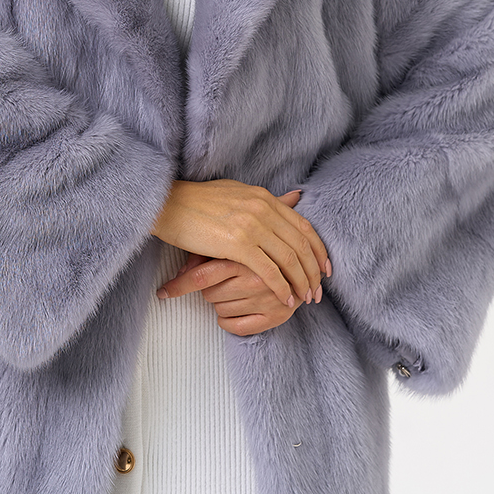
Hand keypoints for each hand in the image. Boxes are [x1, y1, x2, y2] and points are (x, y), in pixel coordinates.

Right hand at [151, 183, 330, 335]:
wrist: (168, 204)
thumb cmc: (199, 203)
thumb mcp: (239, 195)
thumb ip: (268, 201)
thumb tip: (297, 197)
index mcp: (264, 198)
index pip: (304, 226)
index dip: (319, 250)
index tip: (325, 270)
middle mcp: (262, 208)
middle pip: (301, 245)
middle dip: (313, 272)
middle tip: (317, 292)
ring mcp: (251, 225)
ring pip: (289, 259)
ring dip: (301, 282)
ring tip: (304, 299)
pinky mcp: (236, 243)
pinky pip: (268, 270)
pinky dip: (281, 287)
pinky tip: (285, 299)